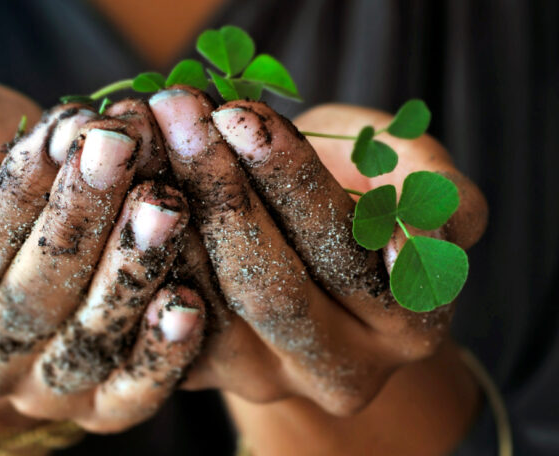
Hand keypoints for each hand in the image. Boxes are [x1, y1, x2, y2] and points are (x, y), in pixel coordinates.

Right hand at [0, 82, 207, 436]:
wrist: (7, 236)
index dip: (19, 188)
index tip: (63, 130)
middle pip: (32, 295)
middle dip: (80, 217)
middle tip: (121, 149)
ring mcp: (40, 388)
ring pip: (84, 340)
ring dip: (129, 272)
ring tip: (165, 204)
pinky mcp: (99, 408)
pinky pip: (130, 392)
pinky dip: (163, 352)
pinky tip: (191, 301)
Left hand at [143, 86, 488, 415]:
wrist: (309, 241)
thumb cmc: (366, 187)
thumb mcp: (411, 171)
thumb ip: (436, 189)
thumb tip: (416, 230)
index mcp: (412, 322)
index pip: (349, 252)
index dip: (294, 183)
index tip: (244, 118)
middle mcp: (347, 370)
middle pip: (274, 290)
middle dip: (222, 193)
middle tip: (180, 116)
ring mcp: (271, 383)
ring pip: (209, 309)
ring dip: (168, 216)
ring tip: (144, 137)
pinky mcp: (207, 379)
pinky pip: (163, 319)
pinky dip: (141, 251)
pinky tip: (122, 185)